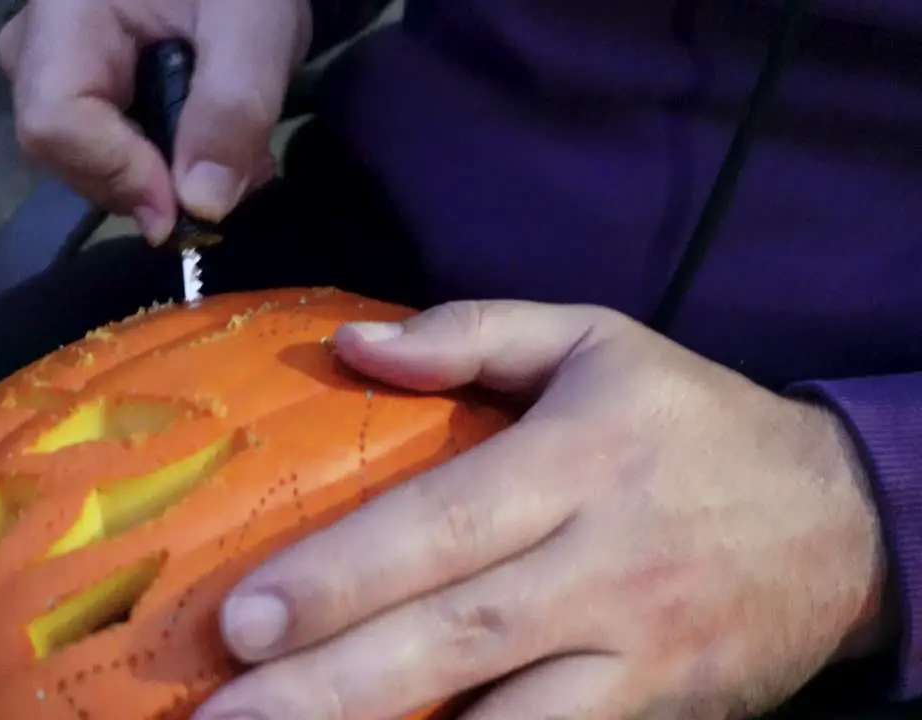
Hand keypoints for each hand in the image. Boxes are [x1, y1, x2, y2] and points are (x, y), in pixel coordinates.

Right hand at [0, 0, 304, 243]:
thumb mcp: (254, 24)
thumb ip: (231, 106)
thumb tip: (200, 206)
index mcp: (63, 15)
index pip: (54, 123)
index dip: (121, 176)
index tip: (194, 204)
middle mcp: (36, 49)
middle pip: (70, 156)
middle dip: (157, 183)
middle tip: (243, 169)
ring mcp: (52, 74)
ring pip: (91, 165)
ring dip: (169, 180)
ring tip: (240, 150)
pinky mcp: (80, 94)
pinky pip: (108, 155)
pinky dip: (167, 167)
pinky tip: (215, 144)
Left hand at [193, 300, 892, 718]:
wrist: (843, 519)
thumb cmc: (693, 421)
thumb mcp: (596, 341)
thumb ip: (473, 331)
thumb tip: (350, 346)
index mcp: (578, 460)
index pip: (443, 526)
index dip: (342, 579)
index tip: (243, 620)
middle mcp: (604, 563)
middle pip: (456, 635)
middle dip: (332, 686)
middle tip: (225, 718)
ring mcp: (637, 653)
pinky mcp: (659, 712)